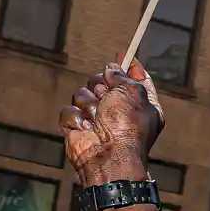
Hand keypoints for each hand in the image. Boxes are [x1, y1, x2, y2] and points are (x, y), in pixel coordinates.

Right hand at [60, 61, 161, 185]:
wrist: (107, 156)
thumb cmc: (126, 126)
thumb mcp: (132, 91)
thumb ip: (123, 75)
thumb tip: (112, 67)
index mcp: (140, 103)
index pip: (134, 79)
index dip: (129, 67)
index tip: (124, 54)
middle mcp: (119, 110)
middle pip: (103, 80)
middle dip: (102, 85)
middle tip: (107, 96)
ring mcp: (96, 118)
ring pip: (82, 92)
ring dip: (89, 103)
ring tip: (97, 118)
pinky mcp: (77, 126)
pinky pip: (69, 110)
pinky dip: (77, 118)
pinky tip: (86, 129)